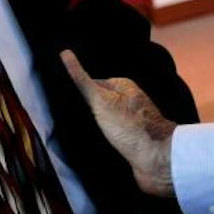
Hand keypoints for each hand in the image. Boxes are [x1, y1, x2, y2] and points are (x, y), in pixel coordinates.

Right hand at [61, 49, 176, 195]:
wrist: (156, 159)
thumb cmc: (130, 126)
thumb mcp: (101, 100)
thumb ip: (82, 80)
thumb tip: (65, 53)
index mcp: (123, 86)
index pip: (91, 82)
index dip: (75, 89)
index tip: (58, 96)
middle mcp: (127, 102)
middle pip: (97, 102)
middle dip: (83, 108)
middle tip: (62, 115)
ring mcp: (129, 122)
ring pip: (102, 120)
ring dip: (90, 126)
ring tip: (72, 130)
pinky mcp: (129, 141)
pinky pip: (108, 137)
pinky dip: (98, 140)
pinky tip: (89, 144)